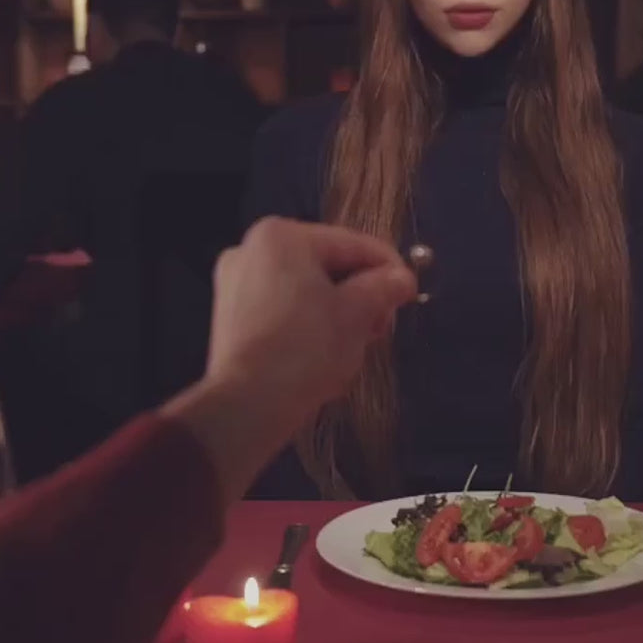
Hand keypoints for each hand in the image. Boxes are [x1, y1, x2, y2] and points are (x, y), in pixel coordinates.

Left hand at [207, 216, 416, 411]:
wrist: (247, 405)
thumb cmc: (307, 347)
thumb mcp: (357, 313)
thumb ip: (383, 288)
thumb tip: (403, 278)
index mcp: (282, 236)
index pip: (353, 244)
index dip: (389, 268)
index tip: (410, 294)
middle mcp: (252, 249)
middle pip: (327, 265)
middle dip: (360, 294)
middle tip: (381, 326)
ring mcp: (236, 283)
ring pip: (306, 288)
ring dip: (338, 310)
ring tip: (356, 343)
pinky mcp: (231, 317)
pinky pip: (283, 308)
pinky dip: (309, 322)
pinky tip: (325, 351)